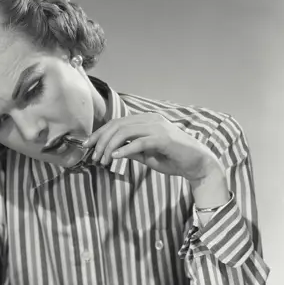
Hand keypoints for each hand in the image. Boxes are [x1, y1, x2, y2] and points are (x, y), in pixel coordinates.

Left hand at [84, 112, 222, 182]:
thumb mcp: (147, 155)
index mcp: (146, 121)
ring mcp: (158, 127)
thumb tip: (113, 152)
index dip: (99, 133)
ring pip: (125, 132)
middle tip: (93, 157)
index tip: (87, 145)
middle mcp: (151, 120)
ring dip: (110, 147)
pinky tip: (115, 158)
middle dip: (101, 141)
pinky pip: (139, 142)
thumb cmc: (174, 159)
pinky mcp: (164, 139)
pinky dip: (125, 149)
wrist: (198, 164)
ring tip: (103, 161)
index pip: (116, 123)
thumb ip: (132, 150)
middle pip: (117, 125)